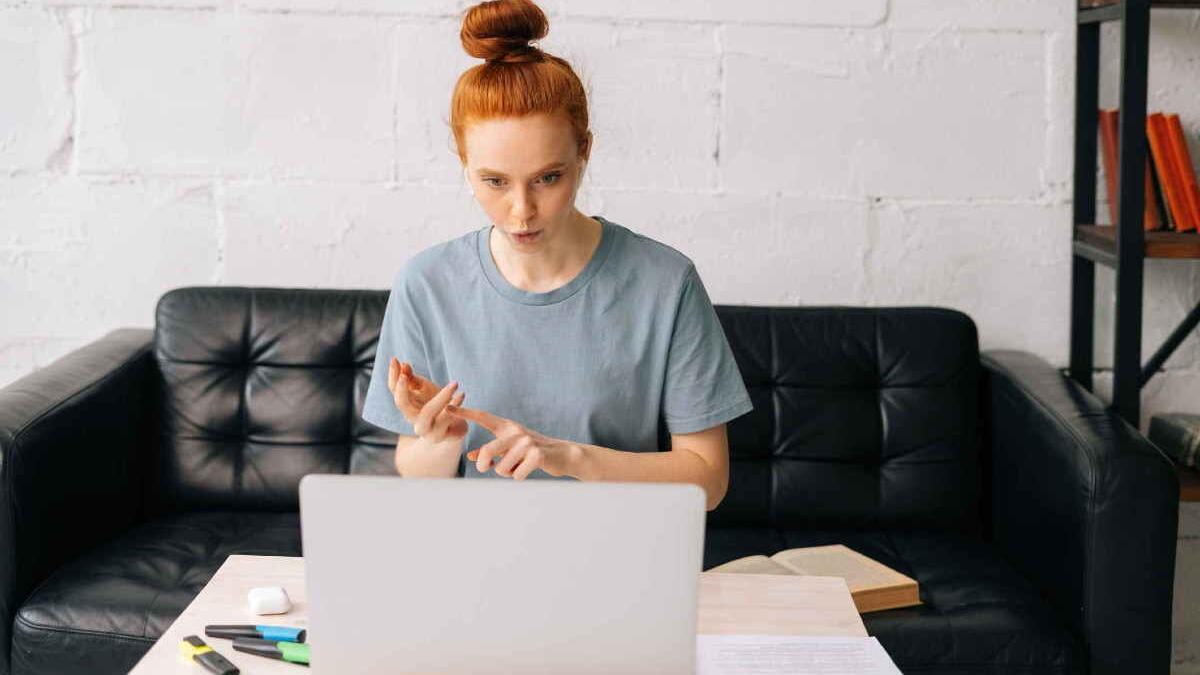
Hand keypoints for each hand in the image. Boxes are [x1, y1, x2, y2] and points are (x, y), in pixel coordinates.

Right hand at [387, 357, 467, 443]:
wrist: (454, 427)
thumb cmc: (437, 404)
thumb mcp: (425, 389)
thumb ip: (414, 379)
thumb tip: (404, 366)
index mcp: (407, 406)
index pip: (394, 390)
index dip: (392, 375)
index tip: (395, 360)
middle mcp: (413, 419)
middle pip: (402, 404)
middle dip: (402, 389)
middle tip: (405, 375)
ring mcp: (426, 430)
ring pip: (428, 413)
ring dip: (442, 397)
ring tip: (455, 383)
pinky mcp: (441, 436)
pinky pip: (448, 420)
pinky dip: (456, 406)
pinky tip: (461, 395)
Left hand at [444, 405, 579, 479]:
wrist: (562, 455)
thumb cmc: (532, 452)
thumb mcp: (511, 448)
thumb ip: (491, 451)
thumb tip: (470, 456)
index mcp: (507, 427)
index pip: (483, 418)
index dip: (466, 412)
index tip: (448, 407)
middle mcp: (516, 432)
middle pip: (488, 452)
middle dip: (483, 465)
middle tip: (485, 469)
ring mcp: (527, 443)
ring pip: (501, 468)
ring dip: (506, 473)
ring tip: (517, 467)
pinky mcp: (537, 455)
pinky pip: (516, 475)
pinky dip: (519, 477)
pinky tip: (528, 470)